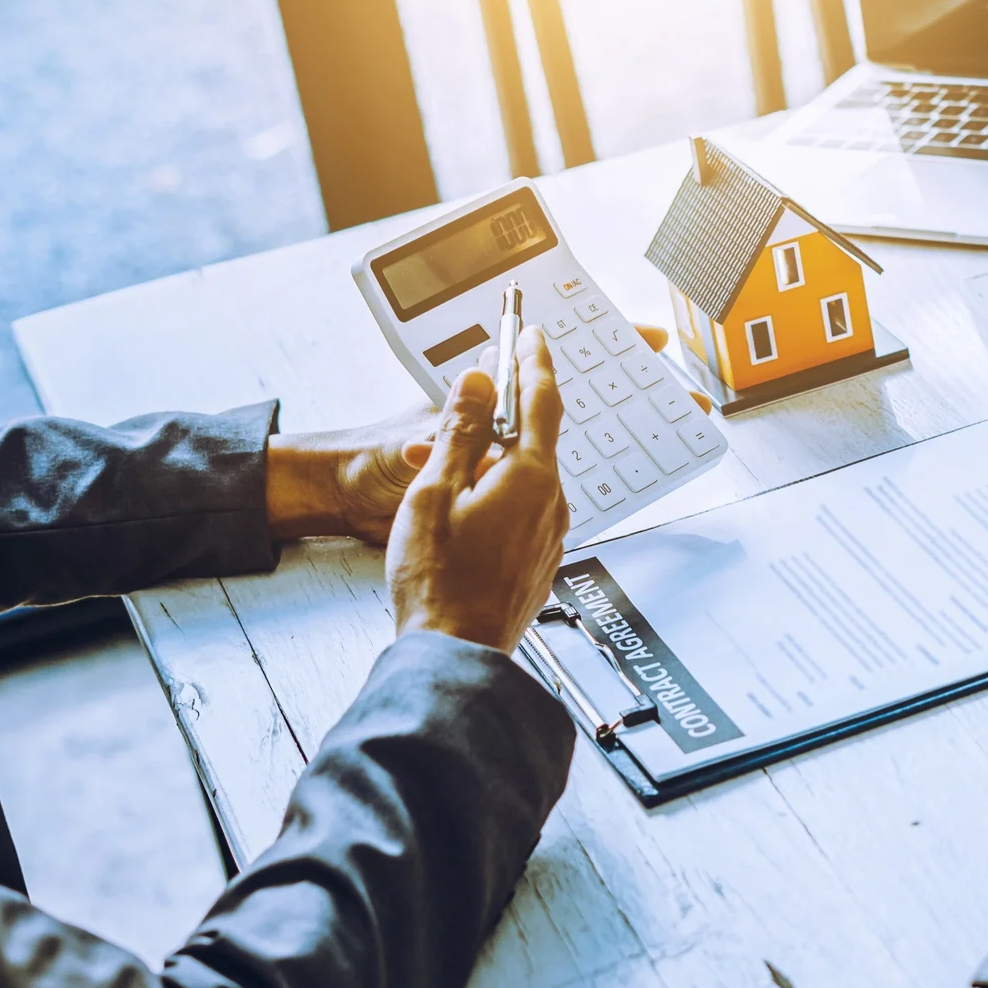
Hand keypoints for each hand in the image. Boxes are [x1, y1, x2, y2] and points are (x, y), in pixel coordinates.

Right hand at [264, 322, 667, 543]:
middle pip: (534, 439)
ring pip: (528, 478)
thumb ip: (461, 432)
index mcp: (531, 478)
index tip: (530, 333)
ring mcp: (551, 535)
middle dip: (510, 410)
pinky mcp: (540, 560)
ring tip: (458, 456)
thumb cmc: (438, 583)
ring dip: (500, 458)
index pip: (541, 401)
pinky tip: (470, 505)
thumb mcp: (433, 492)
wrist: (455, 654)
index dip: (533, 362)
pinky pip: (526, 510)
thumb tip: (480, 383)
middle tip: (487, 385)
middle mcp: (553, 504)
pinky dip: (502, 492)